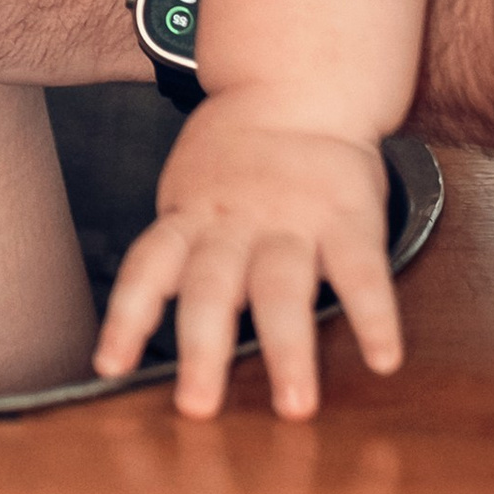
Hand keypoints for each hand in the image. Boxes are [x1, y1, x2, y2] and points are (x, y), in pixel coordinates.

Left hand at [96, 93, 402, 417]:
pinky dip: (374, 317)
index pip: (148, 267)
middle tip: (198, 408)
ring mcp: (293, 221)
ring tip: (296, 407)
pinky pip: (362, 272)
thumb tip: (150, 321)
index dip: (127, 317)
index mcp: (191, 217)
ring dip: (288, 350)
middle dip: (203, 351)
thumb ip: (180, 248)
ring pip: (283, 289)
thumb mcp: (190, 191)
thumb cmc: (237, 155)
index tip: (110, 367)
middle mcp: (235, 223)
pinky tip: (383, 359)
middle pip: (211, 289)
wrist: (297, 84)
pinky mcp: (348, 218)